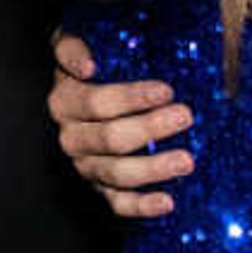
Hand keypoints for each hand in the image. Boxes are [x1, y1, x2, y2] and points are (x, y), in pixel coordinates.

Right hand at [49, 29, 192, 219]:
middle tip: (185, 116)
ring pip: (116, 174)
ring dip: (153, 168)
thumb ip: (72, 48)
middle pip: (110, 139)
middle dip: (149, 128)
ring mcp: (86, 166)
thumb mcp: (72, 45)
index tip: (165, 90)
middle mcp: (71, 138)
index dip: (130, 97)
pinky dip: (141, 206)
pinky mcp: (100, 188)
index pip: (96, 102)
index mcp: (64, 103)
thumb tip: (87, 66)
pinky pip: (118, 203)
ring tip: (187, 160)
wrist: (77, 95)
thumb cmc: (88, 65)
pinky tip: (168, 202)